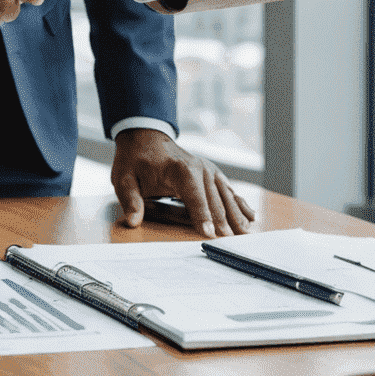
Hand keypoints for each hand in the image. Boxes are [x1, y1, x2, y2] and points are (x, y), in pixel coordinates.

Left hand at [112, 128, 253, 236]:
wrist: (144, 135)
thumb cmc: (135, 159)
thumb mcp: (124, 176)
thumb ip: (130, 199)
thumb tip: (132, 221)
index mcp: (179, 169)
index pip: (193, 195)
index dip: (202, 215)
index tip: (209, 233)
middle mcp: (198, 167)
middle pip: (213, 197)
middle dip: (223, 219)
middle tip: (232, 240)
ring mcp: (207, 169)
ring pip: (225, 194)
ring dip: (236, 213)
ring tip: (246, 232)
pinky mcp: (210, 172)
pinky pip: (227, 188)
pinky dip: (239, 202)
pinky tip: (250, 215)